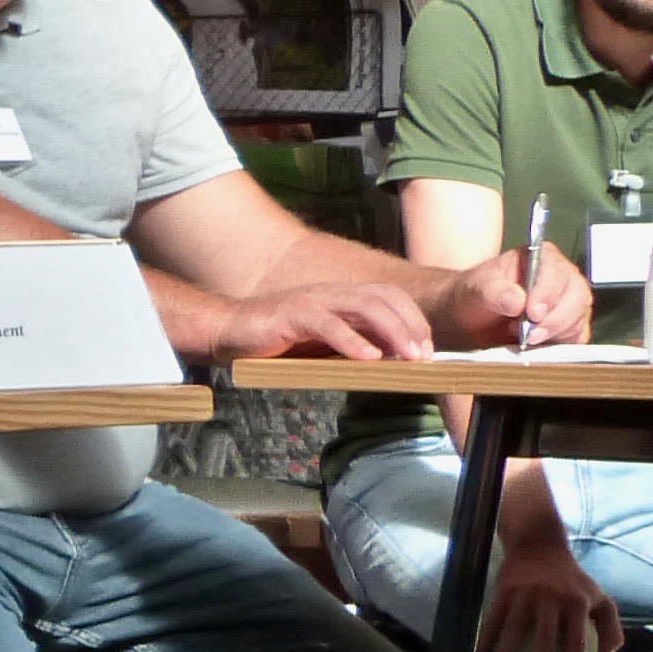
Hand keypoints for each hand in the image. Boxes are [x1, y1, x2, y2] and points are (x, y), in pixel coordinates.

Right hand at [204, 280, 436, 363]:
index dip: (413, 318)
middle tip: (424, 355)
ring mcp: (311, 301)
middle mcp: (329, 293)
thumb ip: (349, 344)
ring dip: (391, 332)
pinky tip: (368, 358)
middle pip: (383, 298)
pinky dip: (352, 342)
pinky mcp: (292, 315)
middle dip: (410, 326)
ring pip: (364, 308)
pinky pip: (328, 326)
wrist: (226, 331)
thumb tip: (386, 358)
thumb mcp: (319, 342)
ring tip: (406, 357)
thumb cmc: (273, 341)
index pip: (388, 296)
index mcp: (339, 297)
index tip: (426, 348)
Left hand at [441, 243, 592, 351]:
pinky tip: (536, 347)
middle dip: (555, 320)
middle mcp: (562, 278)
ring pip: (579, 320)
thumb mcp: (476, 288)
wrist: (470, 316)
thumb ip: (494, 291)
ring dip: (554, 335)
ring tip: (524, 339)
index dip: (548, 293)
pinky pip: (577, 338)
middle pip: (577, 297)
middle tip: (530, 335)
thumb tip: (517, 302)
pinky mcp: (569, 327)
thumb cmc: (475, 294)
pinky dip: (560, 346)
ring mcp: (570, 303)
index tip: (533, 313)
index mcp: (542, 258)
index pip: (556, 272)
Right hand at [480, 525, 621, 651]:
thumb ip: (611, 629)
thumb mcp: (601, 598)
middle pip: (544, 637)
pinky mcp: (504, 592)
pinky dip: (485, 642)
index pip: (576, 639)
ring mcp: (526, 595)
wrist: (540, 545)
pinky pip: (493, 621)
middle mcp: (552, 599)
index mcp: (578, 603)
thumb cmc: (573, 579)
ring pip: (514, 630)